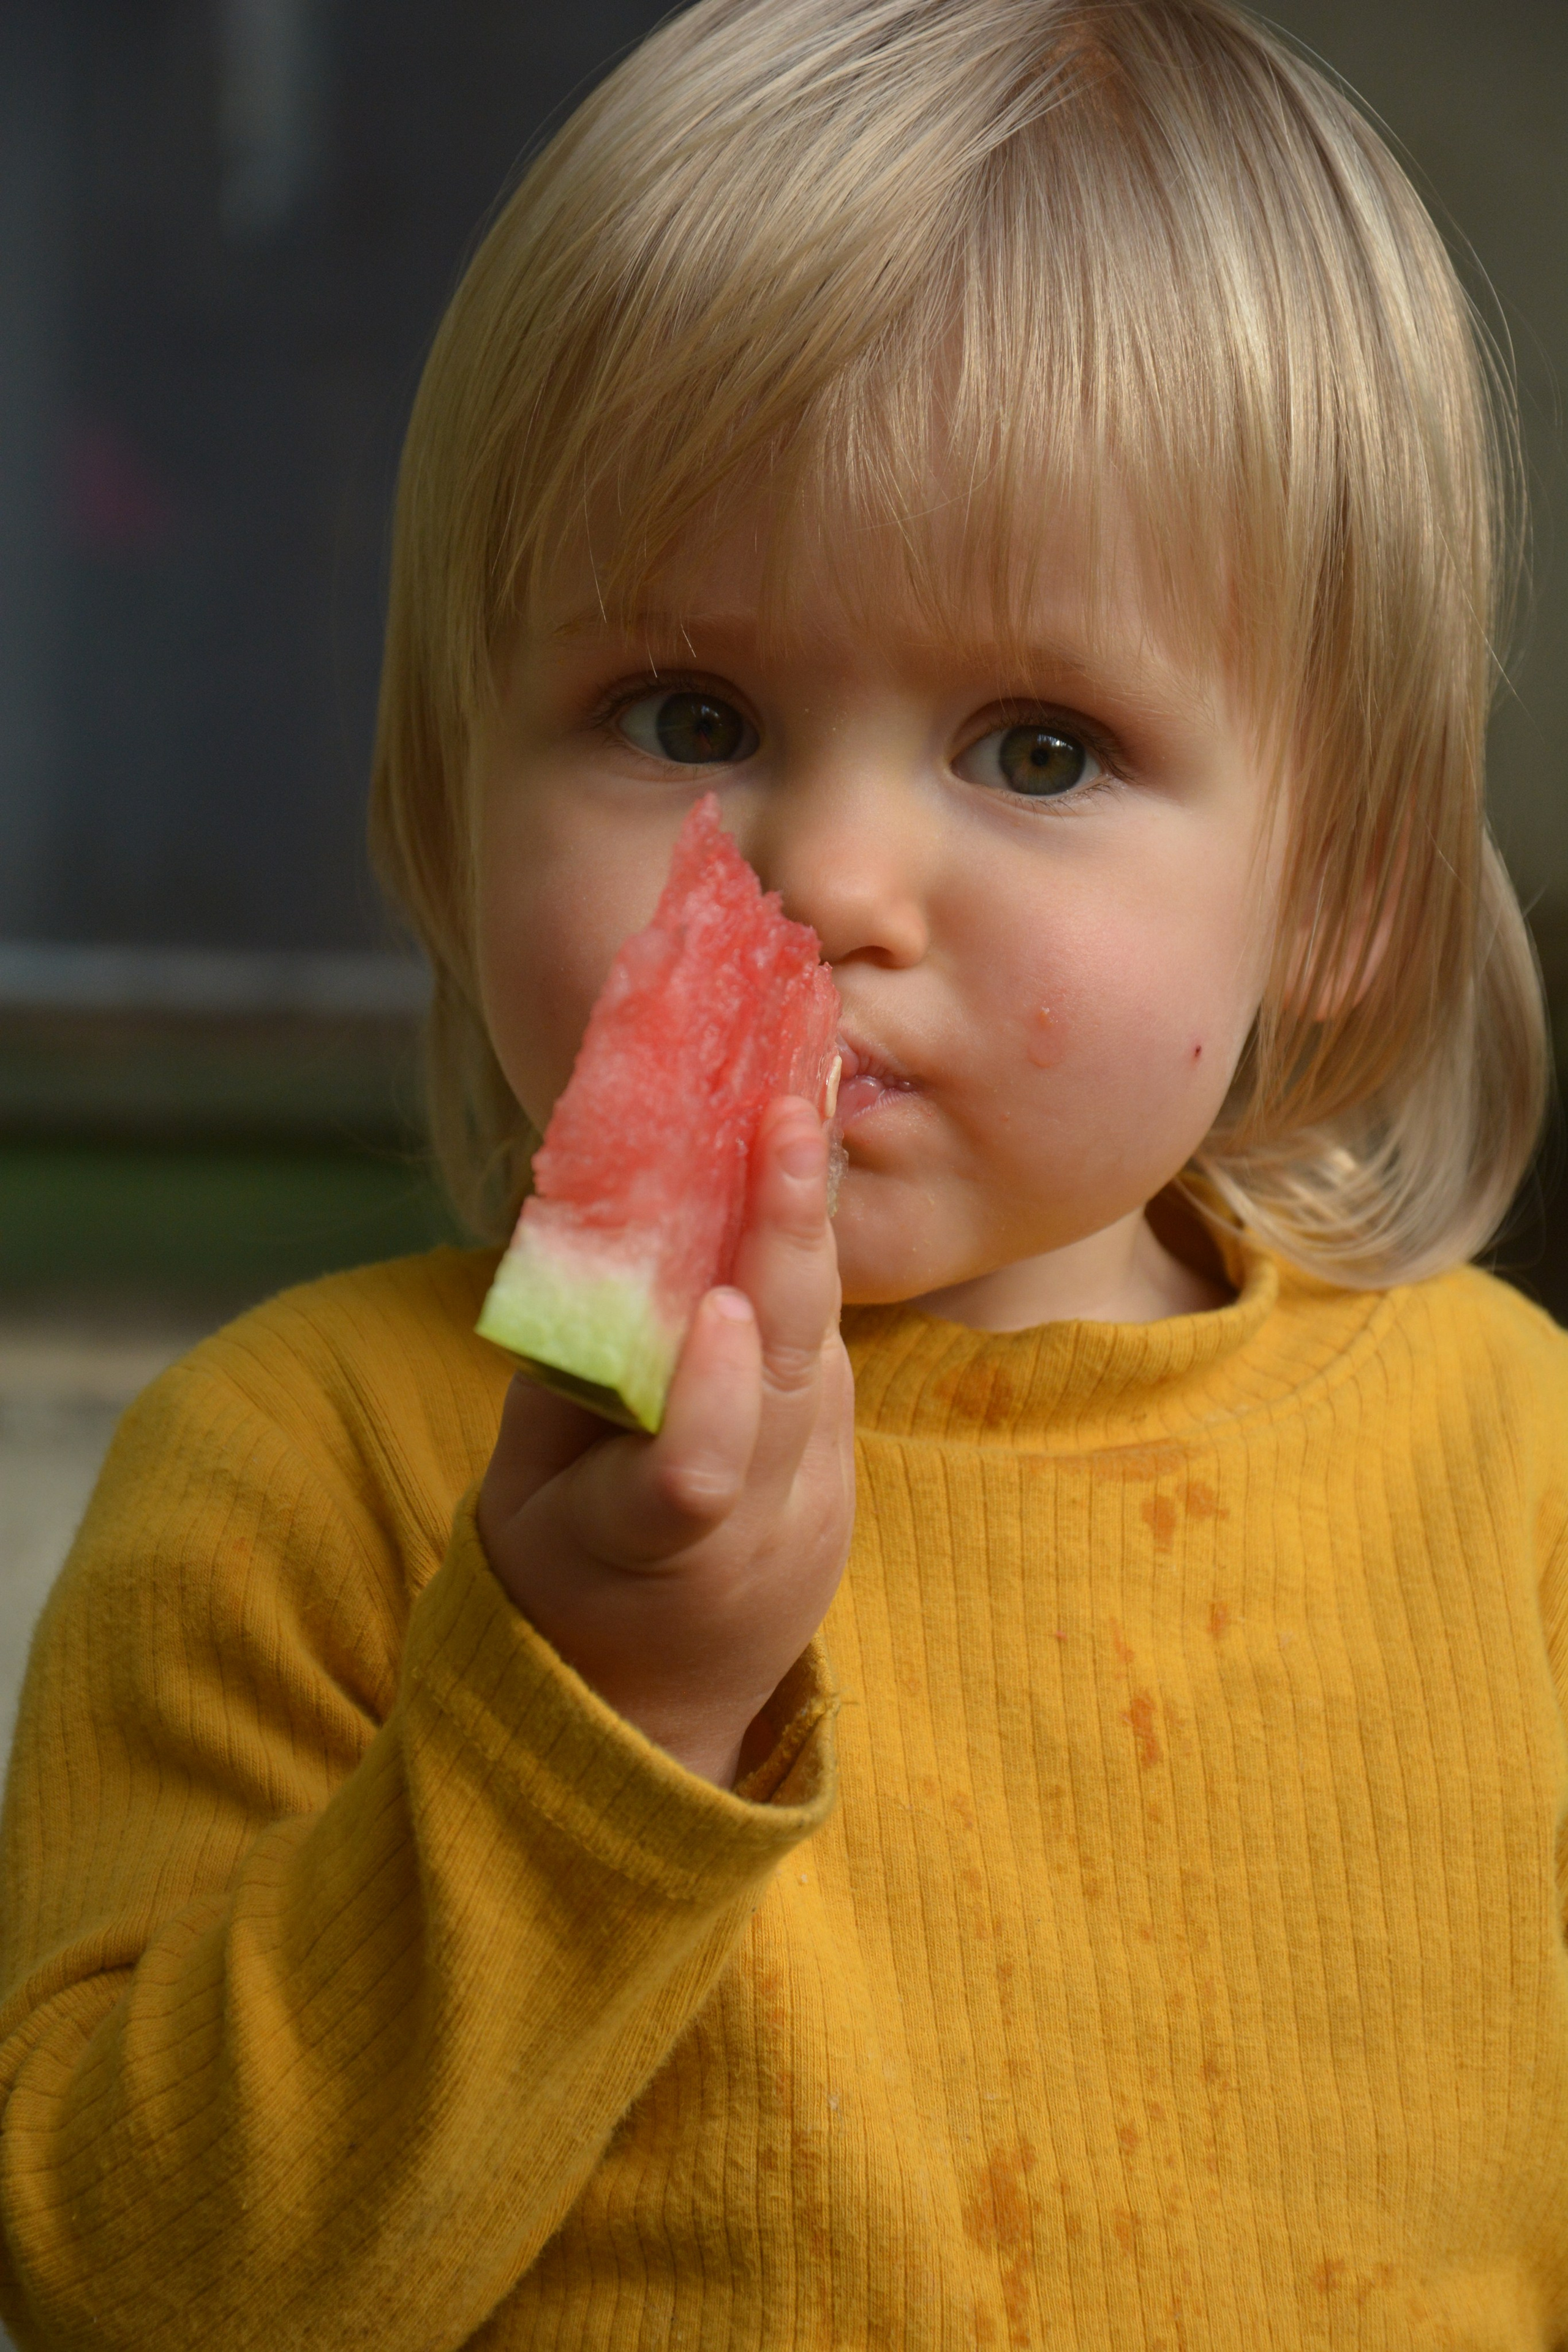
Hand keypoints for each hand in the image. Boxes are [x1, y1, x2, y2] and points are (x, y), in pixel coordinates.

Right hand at [476, 1096, 854, 1786]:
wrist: (653, 1715)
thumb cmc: (556, 1582)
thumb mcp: (521, 1498)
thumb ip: (563, 1383)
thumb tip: (590, 1237)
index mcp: (641, 1550)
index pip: (693, 1475)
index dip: (709, 1390)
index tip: (714, 1299)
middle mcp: (752, 1535)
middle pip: (785, 1383)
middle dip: (786, 1241)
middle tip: (784, 1119)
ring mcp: (813, 1517)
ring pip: (820, 1358)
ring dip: (805, 1240)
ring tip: (789, 1122)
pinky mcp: (843, 1491)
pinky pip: (826, 1372)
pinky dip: (801, 1289)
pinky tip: (788, 1202)